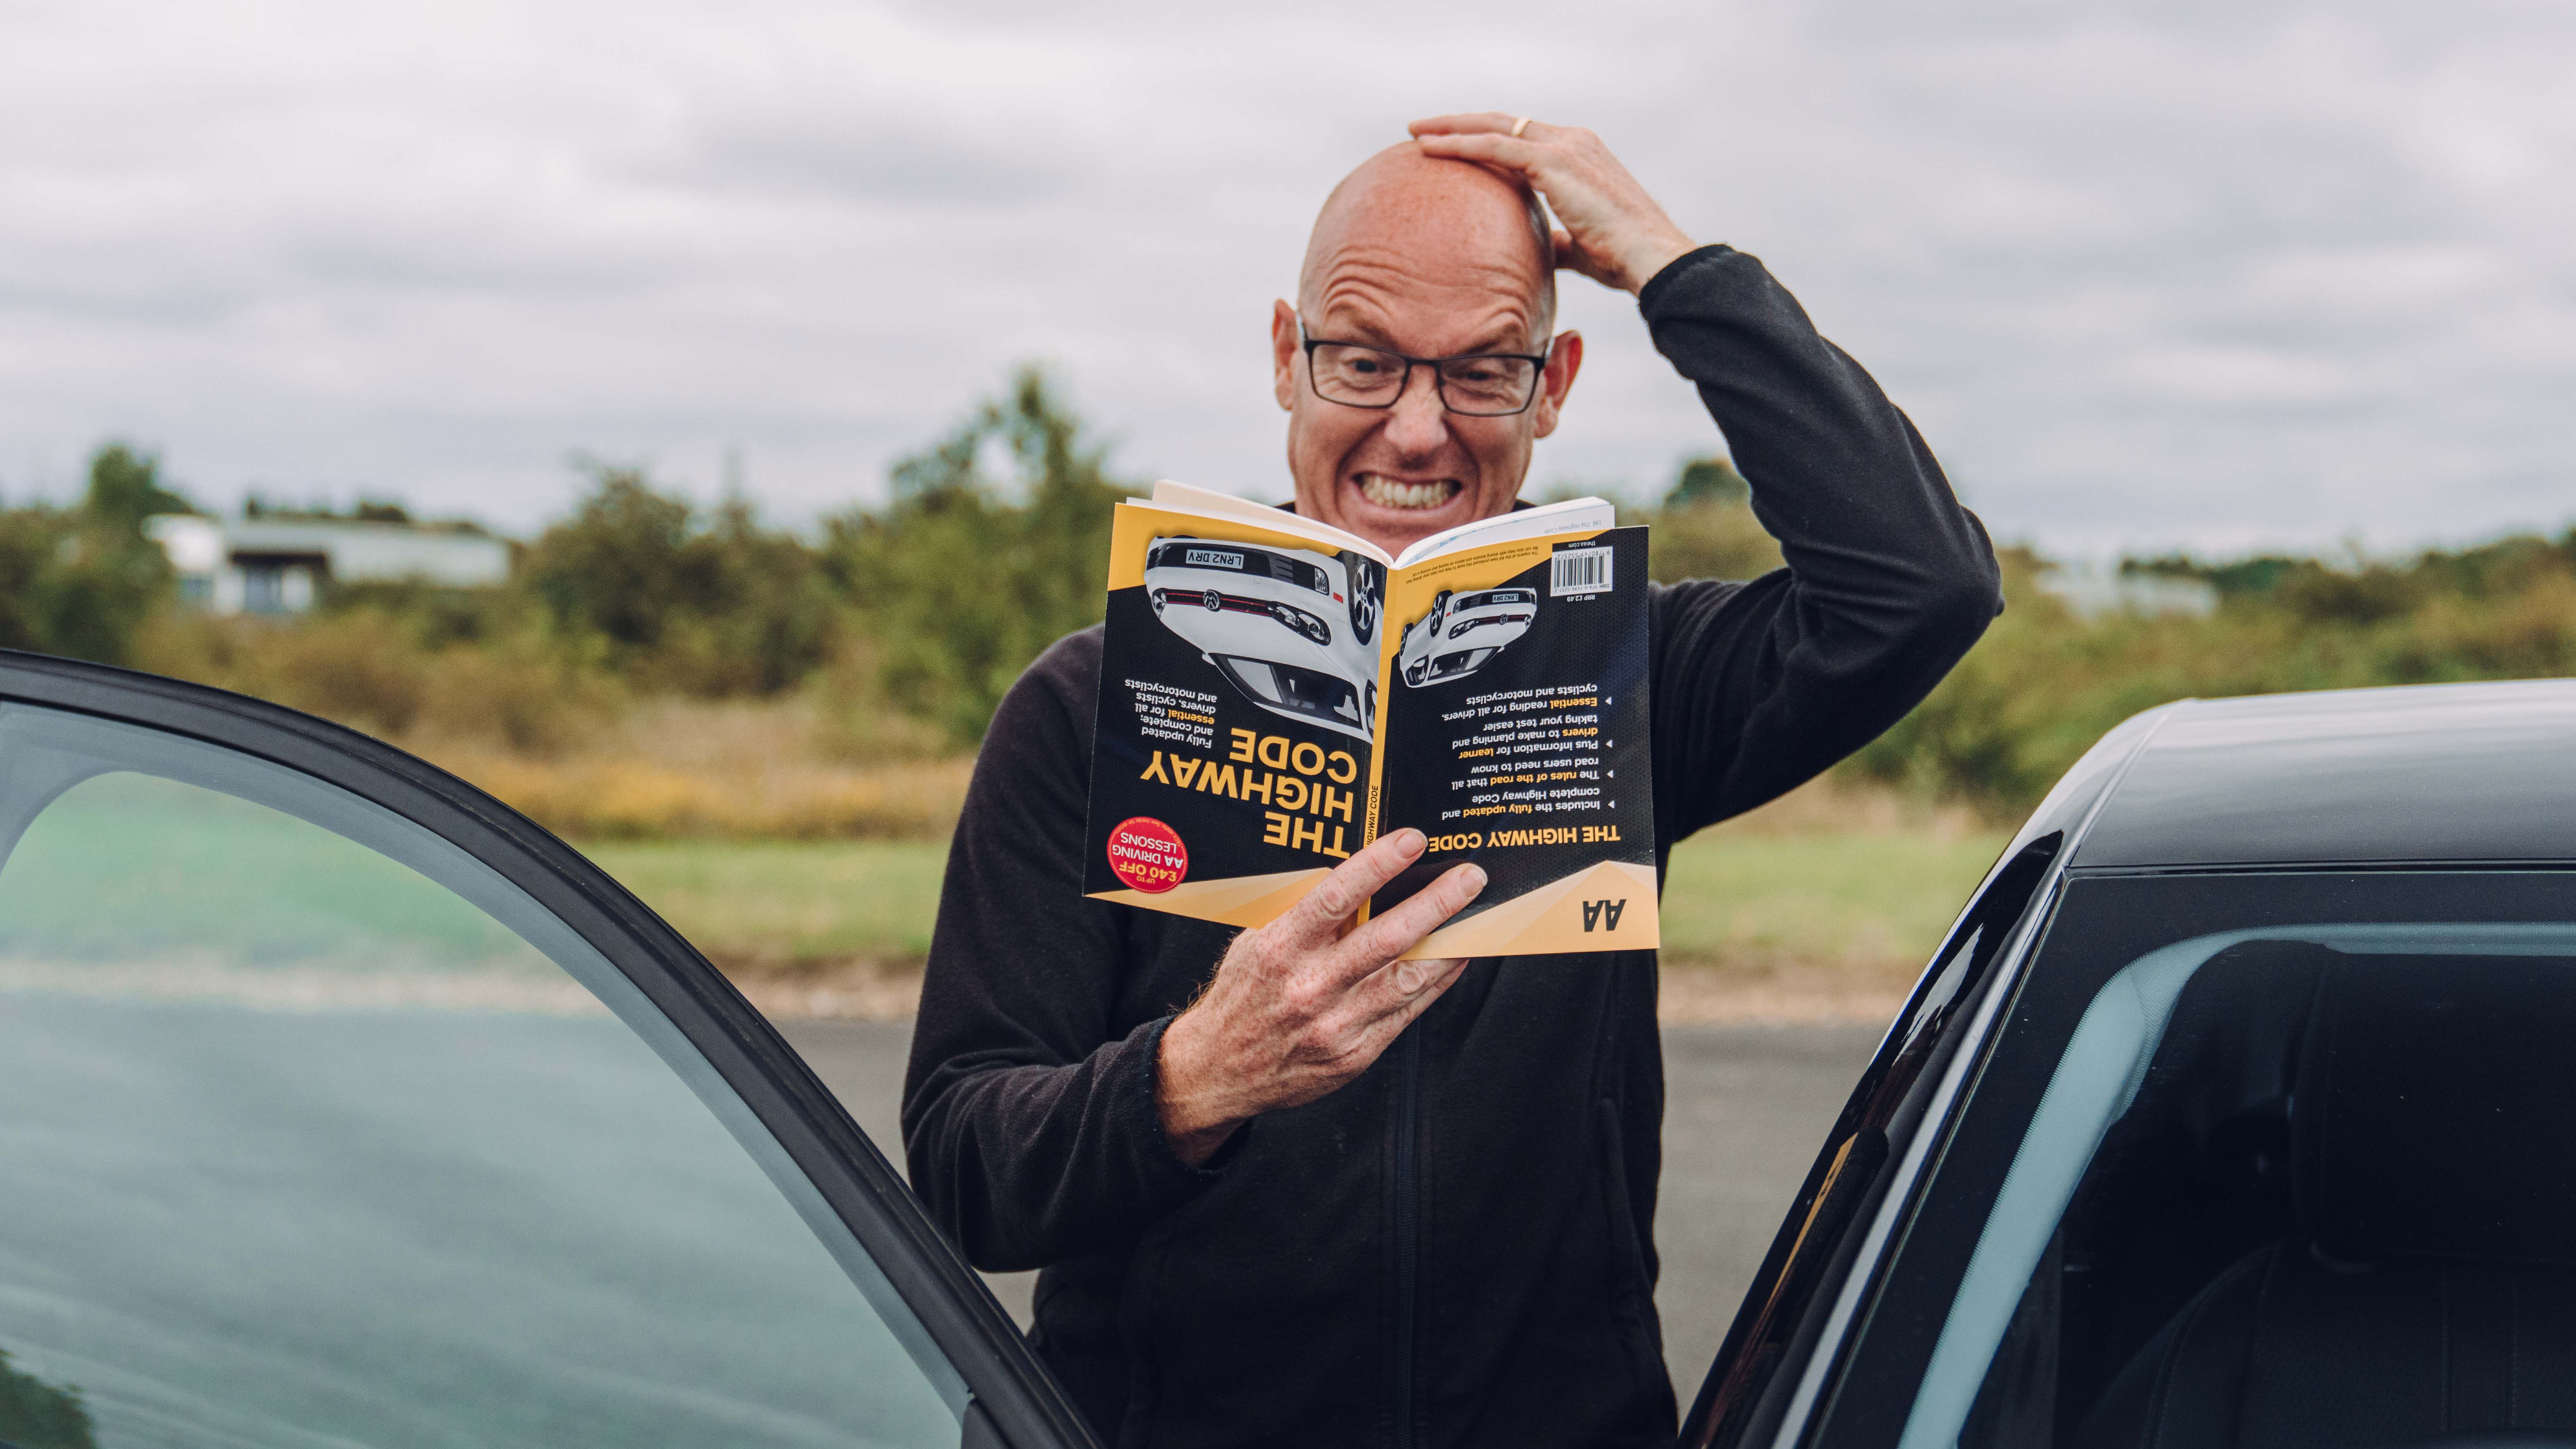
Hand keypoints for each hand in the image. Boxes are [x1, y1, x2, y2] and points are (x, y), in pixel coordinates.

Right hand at [1157, 828, 1484, 1165]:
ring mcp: (1336, 1025)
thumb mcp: (1256, 942)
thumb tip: (1358, 879)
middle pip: (1386, 938)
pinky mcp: (1355, 1055)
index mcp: (1281, 949)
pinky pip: (1407, 1011)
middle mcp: (1310, 987)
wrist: (1219, 1070)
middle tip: (1470, 878)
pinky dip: (1436, 982)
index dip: (1379, 864)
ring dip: (1448, 944)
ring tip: (1476, 919)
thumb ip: (1302, 913)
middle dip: (1436, 903)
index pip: (1336, 897)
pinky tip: (1453, 959)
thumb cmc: (1242, 996)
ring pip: (1407, 979)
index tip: (1412, 840)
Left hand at [1408, 114, 1698, 295]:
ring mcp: (1565, 146)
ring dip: (1452, 128)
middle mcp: (1572, 141)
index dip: (1485, 138)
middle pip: (1505, 122)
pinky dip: (1460, 144)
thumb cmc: (1623, 259)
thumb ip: (1558, 240)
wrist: (1651, 257)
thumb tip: (1540, 249)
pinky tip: (1429, 150)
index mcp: (1579, 154)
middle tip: (1422, 128)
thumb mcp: (1581, 246)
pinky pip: (1495, 146)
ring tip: (1416, 133)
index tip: (1453, 145)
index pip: (1523, 137)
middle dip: (1461, 123)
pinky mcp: (1555, 161)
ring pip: (1495, 127)